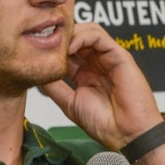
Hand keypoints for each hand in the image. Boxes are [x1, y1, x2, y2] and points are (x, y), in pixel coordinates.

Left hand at [42, 23, 161, 150]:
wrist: (127, 134)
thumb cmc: (104, 124)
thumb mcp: (69, 103)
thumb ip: (54, 87)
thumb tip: (37, 73)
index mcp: (85, 74)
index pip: (67, 51)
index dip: (53, 48)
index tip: (37, 51)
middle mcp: (97, 63)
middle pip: (77, 36)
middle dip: (61, 37)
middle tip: (46, 43)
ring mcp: (108, 58)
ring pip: (87, 30)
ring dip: (70, 34)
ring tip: (58, 47)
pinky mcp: (119, 55)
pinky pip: (98, 35)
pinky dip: (81, 36)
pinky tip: (70, 48)